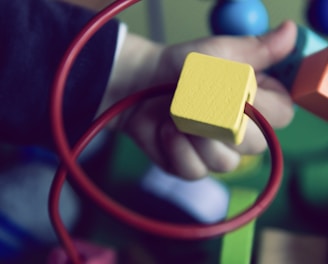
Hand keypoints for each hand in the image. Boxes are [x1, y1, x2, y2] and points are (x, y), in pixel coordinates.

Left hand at [100, 20, 296, 178]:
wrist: (141, 85)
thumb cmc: (179, 67)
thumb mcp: (215, 53)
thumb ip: (253, 50)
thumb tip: (289, 34)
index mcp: (254, 103)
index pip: (280, 116)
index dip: (262, 107)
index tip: (236, 90)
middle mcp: (240, 132)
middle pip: (255, 146)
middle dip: (224, 125)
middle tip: (200, 103)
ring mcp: (216, 152)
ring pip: (224, 163)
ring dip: (196, 136)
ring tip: (178, 115)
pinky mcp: (191, 166)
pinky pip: (194, 170)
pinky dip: (176, 148)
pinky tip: (166, 130)